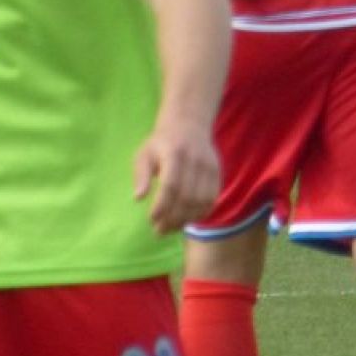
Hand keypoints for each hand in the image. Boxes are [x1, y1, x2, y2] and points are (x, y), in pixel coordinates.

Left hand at [133, 108, 221, 234]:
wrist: (189, 125)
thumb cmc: (161, 144)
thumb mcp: (144, 153)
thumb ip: (141, 175)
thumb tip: (138, 198)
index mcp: (174, 153)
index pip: (171, 185)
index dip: (162, 205)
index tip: (151, 219)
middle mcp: (195, 160)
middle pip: (187, 197)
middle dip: (173, 218)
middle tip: (159, 230)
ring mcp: (209, 167)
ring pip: (201, 201)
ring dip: (186, 219)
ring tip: (171, 228)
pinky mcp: (218, 173)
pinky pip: (212, 199)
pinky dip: (200, 214)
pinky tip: (187, 220)